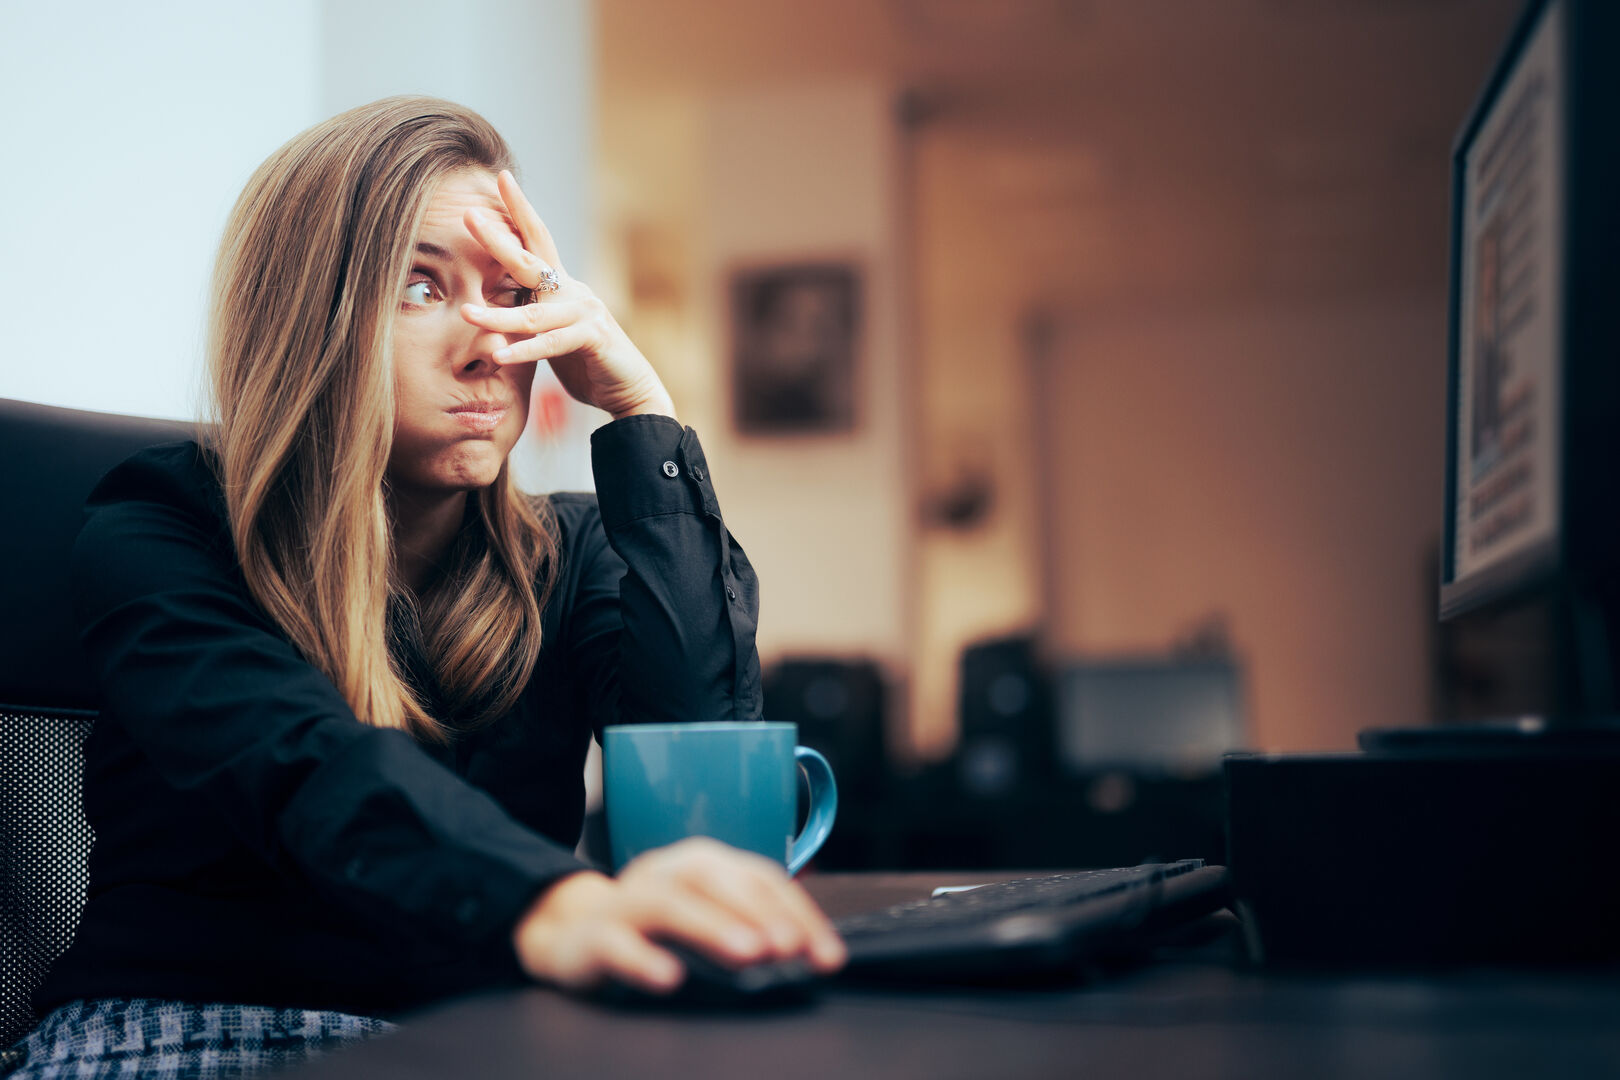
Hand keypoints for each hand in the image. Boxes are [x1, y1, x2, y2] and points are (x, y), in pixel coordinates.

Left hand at [461, 169, 675, 420]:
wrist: (629, 387)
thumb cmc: (584, 361)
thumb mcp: (547, 333)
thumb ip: (522, 317)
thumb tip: (480, 305)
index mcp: (560, 285)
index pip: (536, 239)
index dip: (518, 209)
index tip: (500, 178)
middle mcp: (573, 291)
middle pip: (530, 260)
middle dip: (498, 238)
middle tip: (469, 215)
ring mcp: (585, 313)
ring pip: (533, 315)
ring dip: (497, 316)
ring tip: (466, 312)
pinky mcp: (594, 339)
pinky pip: (551, 344)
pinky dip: (524, 352)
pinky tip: (499, 357)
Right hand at [510, 837, 846, 993]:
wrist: (569, 933)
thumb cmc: (653, 929)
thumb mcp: (706, 920)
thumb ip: (750, 928)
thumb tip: (808, 952)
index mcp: (702, 864)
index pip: (760, 879)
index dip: (799, 915)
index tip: (828, 957)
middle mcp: (666, 872)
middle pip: (716, 879)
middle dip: (759, 912)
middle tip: (789, 948)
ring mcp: (626, 901)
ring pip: (669, 903)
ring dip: (712, 926)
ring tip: (749, 953)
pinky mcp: (593, 937)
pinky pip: (616, 944)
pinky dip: (644, 959)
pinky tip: (671, 979)